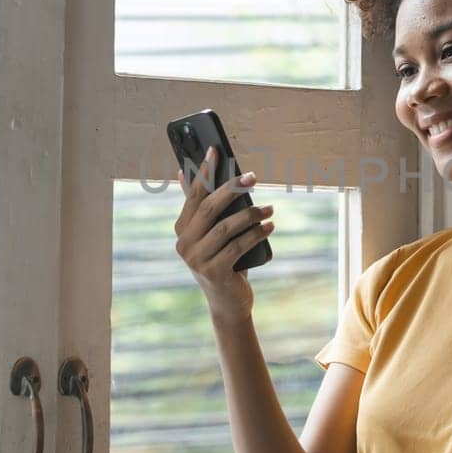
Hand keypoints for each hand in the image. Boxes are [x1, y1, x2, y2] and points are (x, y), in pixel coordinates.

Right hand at [173, 146, 273, 321]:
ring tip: (270, 208)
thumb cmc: (223, 261)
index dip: (204, 171)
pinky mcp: (214, 272)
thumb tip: (185, 172)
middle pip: (209, 208)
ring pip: (226, 227)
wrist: (228, 302)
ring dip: (251, 214)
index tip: (216, 150)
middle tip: (253, 176)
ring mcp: (197, 259)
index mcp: (182, 229)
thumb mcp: (212, 234)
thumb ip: (201, 207)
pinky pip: (238, 245)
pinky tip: (270, 226)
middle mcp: (184, 244)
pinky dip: (256, 234)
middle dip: (232, 188)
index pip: (193, 194)